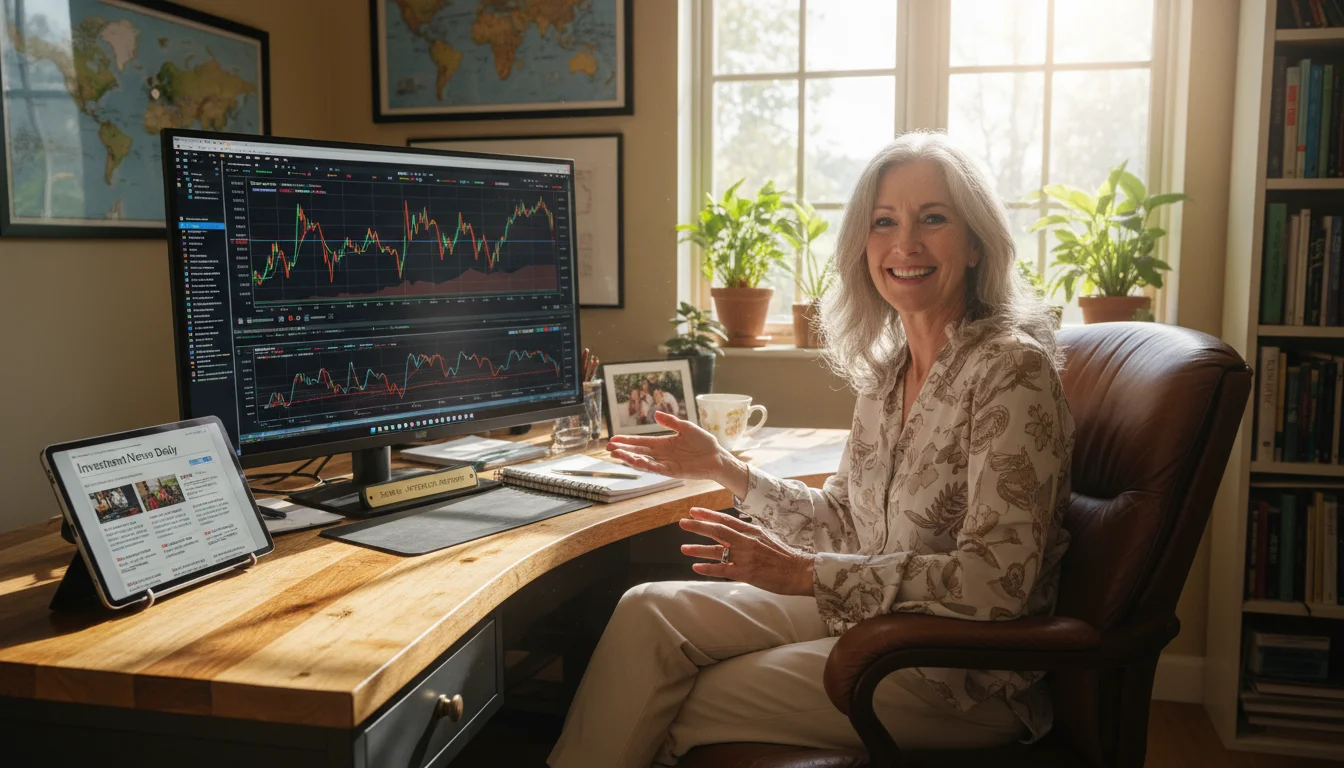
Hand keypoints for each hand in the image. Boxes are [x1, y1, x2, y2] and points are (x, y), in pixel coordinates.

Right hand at [607, 411, 747, 494]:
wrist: (717, 456)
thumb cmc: (703, 442)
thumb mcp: (687, 427)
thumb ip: (671, 422)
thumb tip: (655, 414)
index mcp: (663, 443)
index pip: (641, 442)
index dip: (627, 441)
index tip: (614, 439)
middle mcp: (662, 454)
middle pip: (638, 452)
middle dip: (623, 451)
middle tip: (609, 449)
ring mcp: (666, 463)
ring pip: (644, 462)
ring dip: (631, 459)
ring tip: (618, 455)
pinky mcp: (674, 471)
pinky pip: (657, 469)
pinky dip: (647, 466)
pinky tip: (637, 462)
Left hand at [679, 508, 815, 596]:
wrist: (799, 571)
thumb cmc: (783, 555)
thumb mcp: (766, 537)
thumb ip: (748, 533)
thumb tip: (732, 529)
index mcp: (752, 531)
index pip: (725, 520)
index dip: (708, 515)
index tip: (693, 511)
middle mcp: (747, 541)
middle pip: (718, 531)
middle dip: (698, 526)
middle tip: (682, 523)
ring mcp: (746, 557)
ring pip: (717, 550)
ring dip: (698, 549)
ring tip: (684, 548)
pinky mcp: (746, 573)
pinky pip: (723, 569)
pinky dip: (708, 568)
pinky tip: (696, 568)